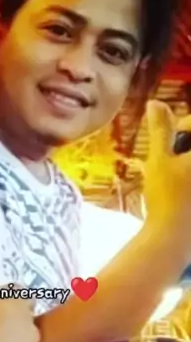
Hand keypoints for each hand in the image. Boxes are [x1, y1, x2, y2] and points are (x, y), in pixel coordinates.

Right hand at [144, 101, 190, 256]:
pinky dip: (187, 180)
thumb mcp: (159, 159)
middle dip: (185, 145)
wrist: (174, 238)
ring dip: (185, 162)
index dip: (183, 127)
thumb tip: (155, 102)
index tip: (168, 143)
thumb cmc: (166, 197)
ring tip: (176, 176)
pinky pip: (190, 181)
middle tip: (172, 159)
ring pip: (190, 163)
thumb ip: (161, 129)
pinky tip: (183, 191)